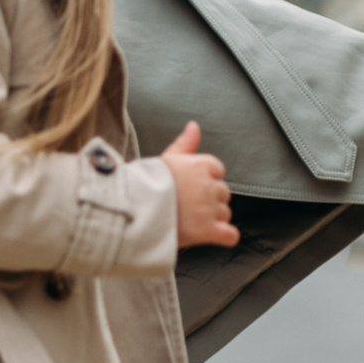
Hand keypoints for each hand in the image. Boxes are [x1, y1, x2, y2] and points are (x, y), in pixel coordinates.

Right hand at [160, 119, 238, 249]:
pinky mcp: (208, 230)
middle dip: (209, 201)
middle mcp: (208, 185)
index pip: (217, 171)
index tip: (188, 189)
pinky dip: (224, 236)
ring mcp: (210, 209)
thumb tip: (194, 126)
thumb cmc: (147, 184)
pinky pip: (230, 235)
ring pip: (225, 214)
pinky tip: (211, 235)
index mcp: (201, 165)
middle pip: (223, 193)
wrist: (133, 212)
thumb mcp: (166, 158)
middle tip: (187, 207)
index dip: (204, 181)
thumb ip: (185, 143)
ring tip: (190, 221)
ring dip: (213, 219)